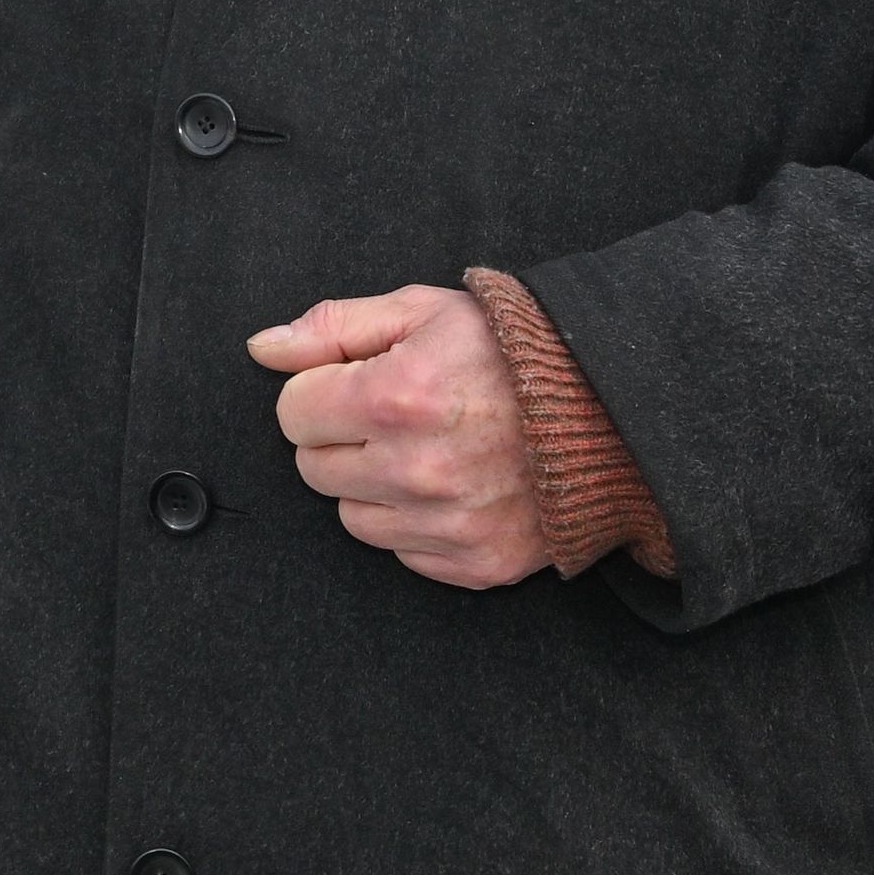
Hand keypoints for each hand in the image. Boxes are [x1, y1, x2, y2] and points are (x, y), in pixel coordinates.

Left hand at [249, 284, 554, 590]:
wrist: (610, 411)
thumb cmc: (511, 352)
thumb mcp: (421, 311)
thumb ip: (332, 327)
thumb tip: (262, 349)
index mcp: (395, 398)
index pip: (293, 412)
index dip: (320, 390)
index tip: (358, 381)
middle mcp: (415, 470)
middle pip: (315, 468)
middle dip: (341, 438)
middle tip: (394, 414)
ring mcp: (446, 524)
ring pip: (353, 517)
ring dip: (373, 486)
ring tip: (426, 448)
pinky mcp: (475, 563)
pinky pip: (404, 553)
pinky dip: (417, 523)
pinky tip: (454, 485)